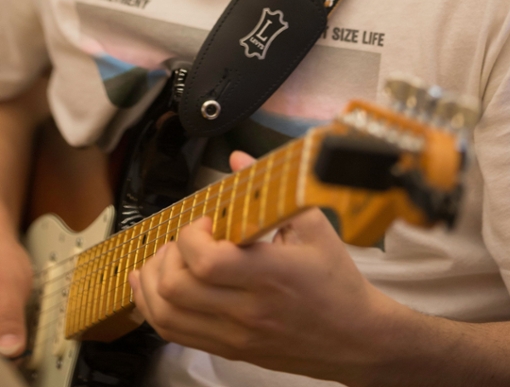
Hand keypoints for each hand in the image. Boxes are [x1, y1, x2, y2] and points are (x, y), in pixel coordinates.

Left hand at [128, 152, 403, 384]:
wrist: (358, 338)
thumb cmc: (338, 283)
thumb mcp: (314, 228)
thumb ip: (271, 192)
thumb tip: (237, 160)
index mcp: (270, 275)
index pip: (206, 260)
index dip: (191, 234)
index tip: (205, 222)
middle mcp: (248, 310)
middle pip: (176, 287)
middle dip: (166, 255)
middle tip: (182, 241)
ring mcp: (236, 335)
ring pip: (166, 314)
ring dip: (151, 283)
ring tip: (162, 261)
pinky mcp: (230, 349)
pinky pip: (174, 334)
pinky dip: (152, 309)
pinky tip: (151, 288)